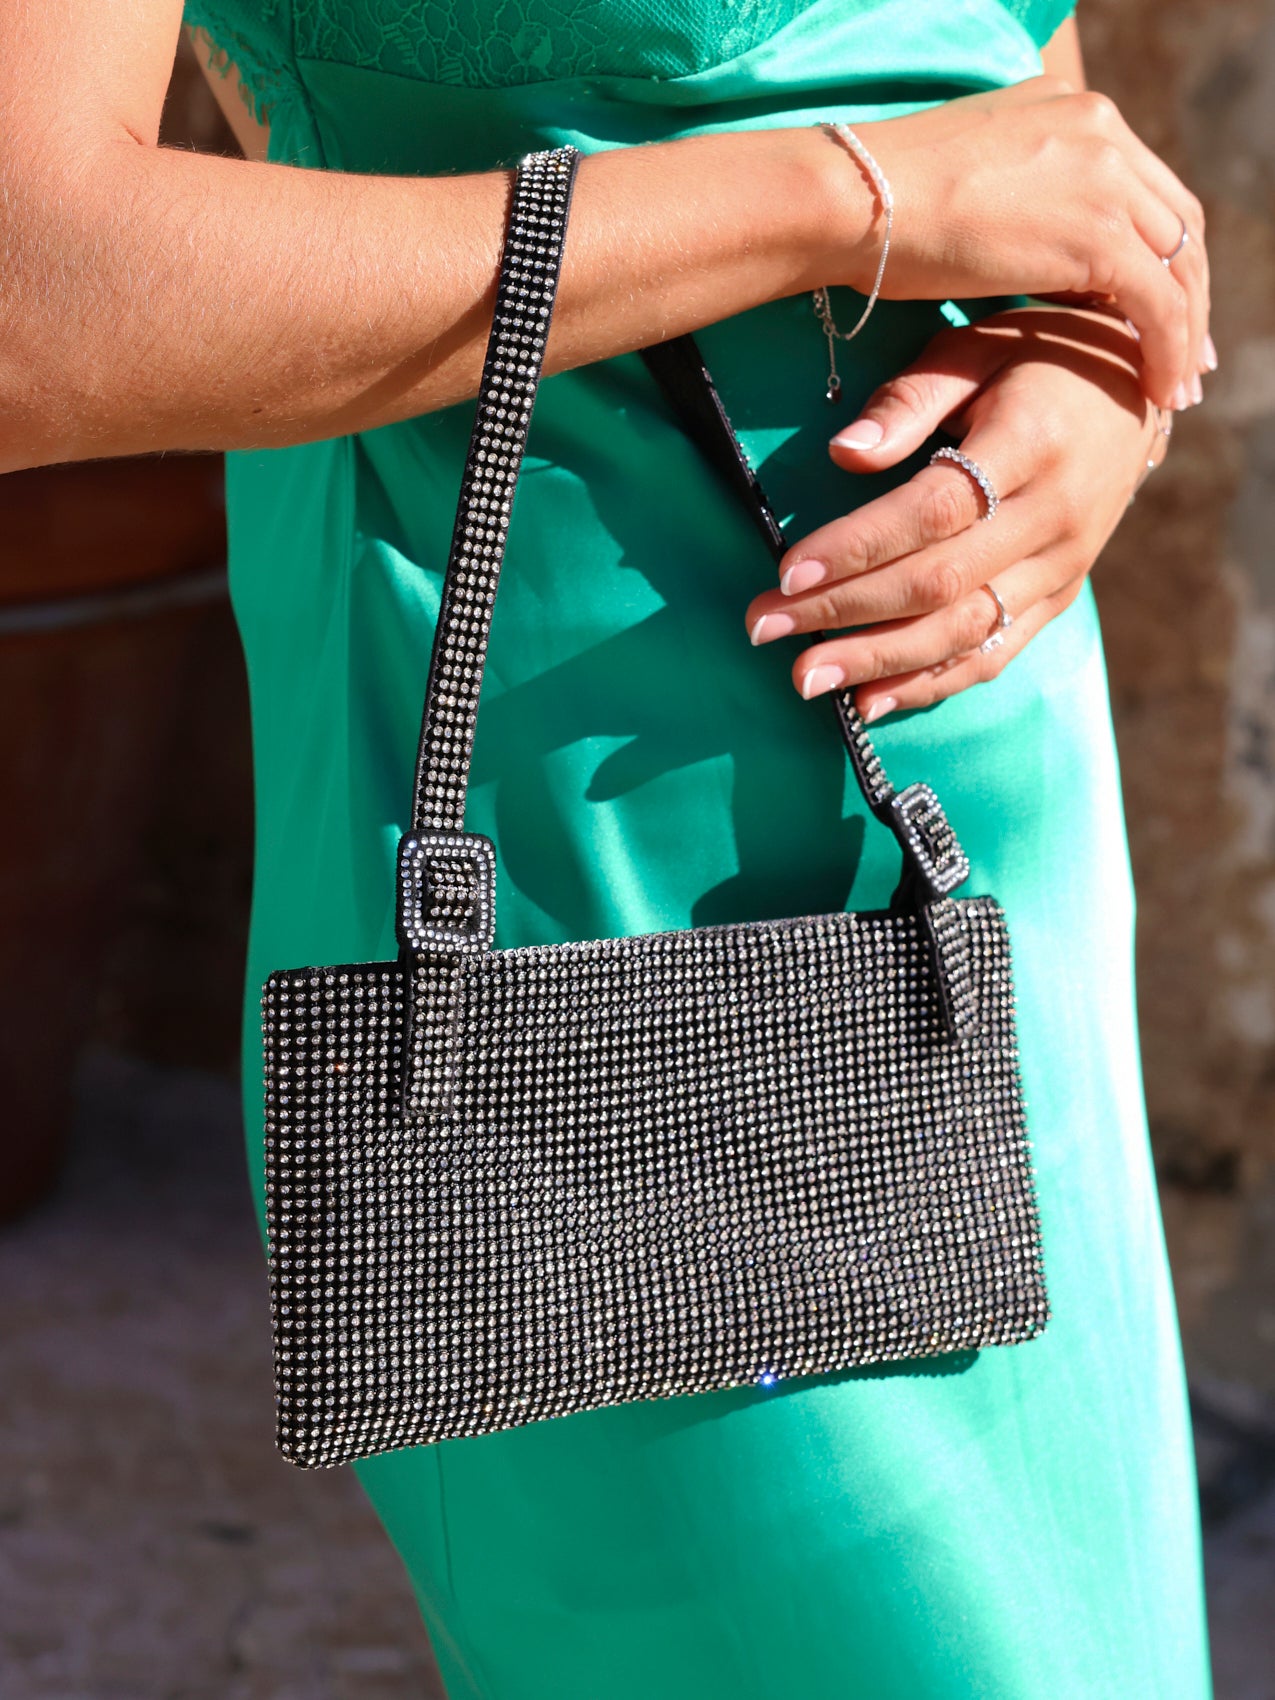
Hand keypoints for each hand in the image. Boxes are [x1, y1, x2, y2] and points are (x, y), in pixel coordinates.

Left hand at [744, 307, 1173, 720]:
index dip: (858, 545)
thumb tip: (844, 453)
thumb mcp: (975, 350)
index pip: (933, 510)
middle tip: (763, 629)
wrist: (1141, 388)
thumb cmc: (1039, 358)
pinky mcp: (1060, 597)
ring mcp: (1062, 566)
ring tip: (806, 678)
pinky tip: (869, 701)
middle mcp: (1053, 517)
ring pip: (963, 631)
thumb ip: (910, 400)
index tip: (788, 570)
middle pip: (938, 582)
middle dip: (843, 611)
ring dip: (877, 661)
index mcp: (1032, 444)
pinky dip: (930, 683)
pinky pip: (994, 653)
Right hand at [833, 79, 1209, 408]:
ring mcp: (1105, 177)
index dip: (1160, 251)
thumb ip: (1016, 199)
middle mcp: (1101, 132)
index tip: (1156, 306)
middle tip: (1185, 353)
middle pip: (1174, 222)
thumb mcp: (967, 181)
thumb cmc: (880, 203)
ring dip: (1185, 331)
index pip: (1143, 188)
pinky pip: (1158, 303)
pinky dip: (1168, 350)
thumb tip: (1027, 245)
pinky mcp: (1098, 234)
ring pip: (1178, 265)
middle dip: (1187, 292)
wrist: (855, 197)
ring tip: (1176, 386)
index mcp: (1073, 111)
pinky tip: (1158, 390)